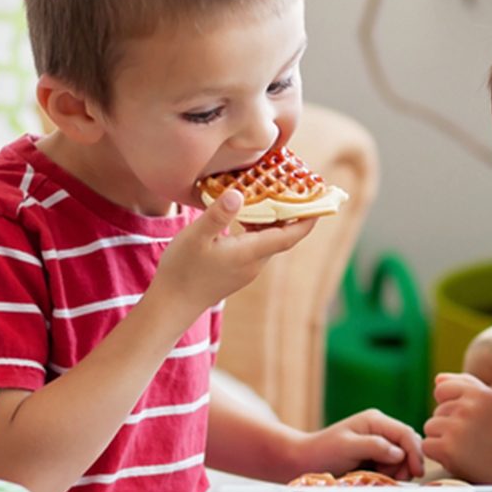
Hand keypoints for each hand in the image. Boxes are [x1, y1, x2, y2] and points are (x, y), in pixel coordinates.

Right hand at [151, 190, 315, 323]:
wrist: (172, 304)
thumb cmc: (182, 269)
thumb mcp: (196, 236)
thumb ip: (218, 214)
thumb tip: (238, 193)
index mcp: (251, 253)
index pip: (289, 235)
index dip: (307, 218)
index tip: (320, 200)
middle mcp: (255, 262)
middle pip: (283, 235)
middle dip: (293, 213)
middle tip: (296, 187)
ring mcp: (247, 269)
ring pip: (269, 240)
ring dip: (273, 219)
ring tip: (272, 194)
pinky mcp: (238, 271)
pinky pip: (257, 245)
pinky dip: (258, 228)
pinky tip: (246, 214)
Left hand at [295, 409, 424, 480]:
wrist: (303, 460)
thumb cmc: (322, 451)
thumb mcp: (348, 447)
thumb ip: (375, 447)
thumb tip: (399, 453)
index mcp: (375, 420)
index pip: (405, 434)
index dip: (414, 453)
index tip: (415, 472)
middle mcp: (379, 429)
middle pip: (408, 446)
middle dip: (405, 463)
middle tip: (392, 477)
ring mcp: (378, 443)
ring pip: (402, 458)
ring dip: (396, 471)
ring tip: (378, 476)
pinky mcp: (374, 456)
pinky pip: (392, 466)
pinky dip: (389, 474)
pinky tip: (375, 477)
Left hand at [423, 372, 491, 483]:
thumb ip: (467, 384)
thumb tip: (437, 378)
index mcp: (479, 393)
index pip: (442, 389)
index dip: (449, 403)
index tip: (463, 417)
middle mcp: (467, 408)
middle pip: (437, 410)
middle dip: (448, 423)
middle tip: (471, 437)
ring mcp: (456, 428)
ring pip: (430, 426)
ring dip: (441, 438)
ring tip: (464, 446)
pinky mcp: (448, 448)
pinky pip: (427, 445)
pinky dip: (437, 453)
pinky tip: (456, 456)